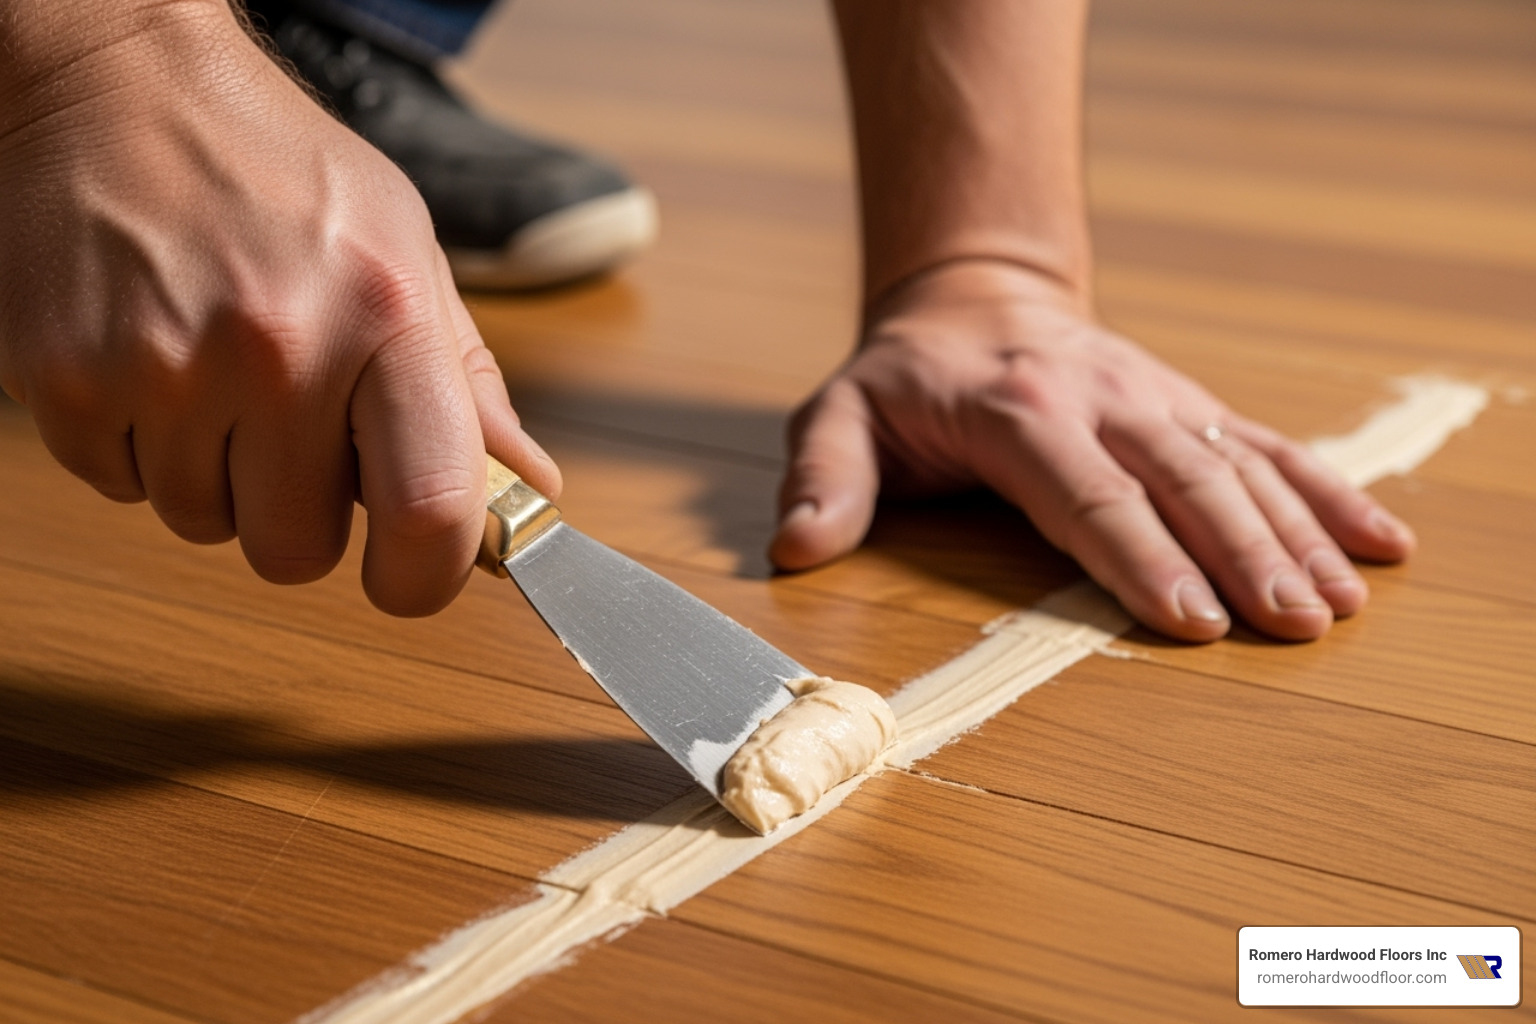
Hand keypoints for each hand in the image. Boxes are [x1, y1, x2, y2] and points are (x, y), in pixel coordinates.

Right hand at [0, 1, 557, 614]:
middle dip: (302, 514)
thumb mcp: (407, 253)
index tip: (412, 574)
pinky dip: (143, 449)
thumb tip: (528, 486)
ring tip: (220, 371)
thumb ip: (468, 385)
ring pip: (205, 524)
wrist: (122, 87)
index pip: (430, 512)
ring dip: (219, 476)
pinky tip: (157, 361)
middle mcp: (275, 348)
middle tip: (295, 430)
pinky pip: (122, 491)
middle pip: (296, 551)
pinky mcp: (65, 383)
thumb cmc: (280, 169)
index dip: (426, 577)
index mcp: (382, 316)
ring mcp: (160, 369)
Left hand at [770, 261, 1414, 640]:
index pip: (1084, 491)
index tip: (1188, 617)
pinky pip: (1267, 445)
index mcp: (1015, 410)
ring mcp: (1154, 397)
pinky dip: (1326, 491)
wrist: (972, 294)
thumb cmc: (902, 376)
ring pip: (1236, 463)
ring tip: (1340, 603)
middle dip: (1239, 553)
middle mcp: (1099, 398)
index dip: (1138, 554)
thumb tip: (794, 548)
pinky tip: (1380, 541)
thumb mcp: (839, 413)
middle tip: (1288, 624)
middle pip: (1179, 479)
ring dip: (1294, 532)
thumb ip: (823, 475)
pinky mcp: (1187, 404)